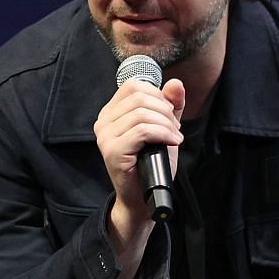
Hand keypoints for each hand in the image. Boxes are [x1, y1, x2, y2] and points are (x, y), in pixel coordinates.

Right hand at [93, 76, 184, 239]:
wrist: (145, 196)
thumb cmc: (152, 163)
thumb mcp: (164, 128)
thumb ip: (169, 105)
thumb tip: (175, 83)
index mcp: (111, 113)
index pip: (134, 86)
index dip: (157, 95)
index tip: (168, 116)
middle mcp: (103, 122)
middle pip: (140, 96)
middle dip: (165, 111)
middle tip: (174, 129)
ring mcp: (105, 137)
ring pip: (143, 113)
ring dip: (166, 125)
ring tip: (173, 138)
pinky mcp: (112, 151)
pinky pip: (143, 131)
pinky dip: (163, 134)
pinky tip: (172, 142)